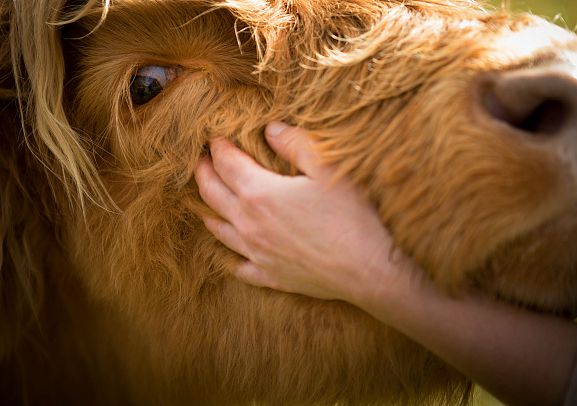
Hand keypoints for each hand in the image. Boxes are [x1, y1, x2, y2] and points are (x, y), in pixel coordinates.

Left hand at [195, 122, 417, 303]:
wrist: (366, 269)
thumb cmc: (350, 216)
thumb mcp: (327, 168)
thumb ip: (295, 144)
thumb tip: (270, 128)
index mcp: (259, 193)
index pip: (226, 163)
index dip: (218, 147)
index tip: (214, 137)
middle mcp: (248, 224)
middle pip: (212, 194)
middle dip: (203, 174)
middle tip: (199, 162)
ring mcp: (256, 253)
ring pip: (218, 230)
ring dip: (208, 211)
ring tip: (206, 202)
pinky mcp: (269, 276)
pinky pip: (239, 266)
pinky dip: (230, 255)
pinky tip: (231, 252)